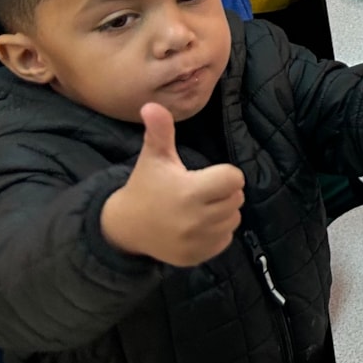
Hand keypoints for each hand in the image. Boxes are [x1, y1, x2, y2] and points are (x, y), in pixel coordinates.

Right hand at [99, 103, 245, 266]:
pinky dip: (218, 231)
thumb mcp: (153, 158)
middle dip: (223, 192)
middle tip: (201, 190)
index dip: (224, 174)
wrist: (125, 228)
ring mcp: (197, 241)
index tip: (205, 175)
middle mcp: (195, 219)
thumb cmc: (146, 186)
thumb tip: (151, 105)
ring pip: (234, 218)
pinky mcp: (197, 257)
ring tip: (199, 207)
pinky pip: (226, 238)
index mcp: (188, 192)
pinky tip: (197, 225)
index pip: (234, 178)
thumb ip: (160, 131)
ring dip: (223, 211)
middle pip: (236, 198)